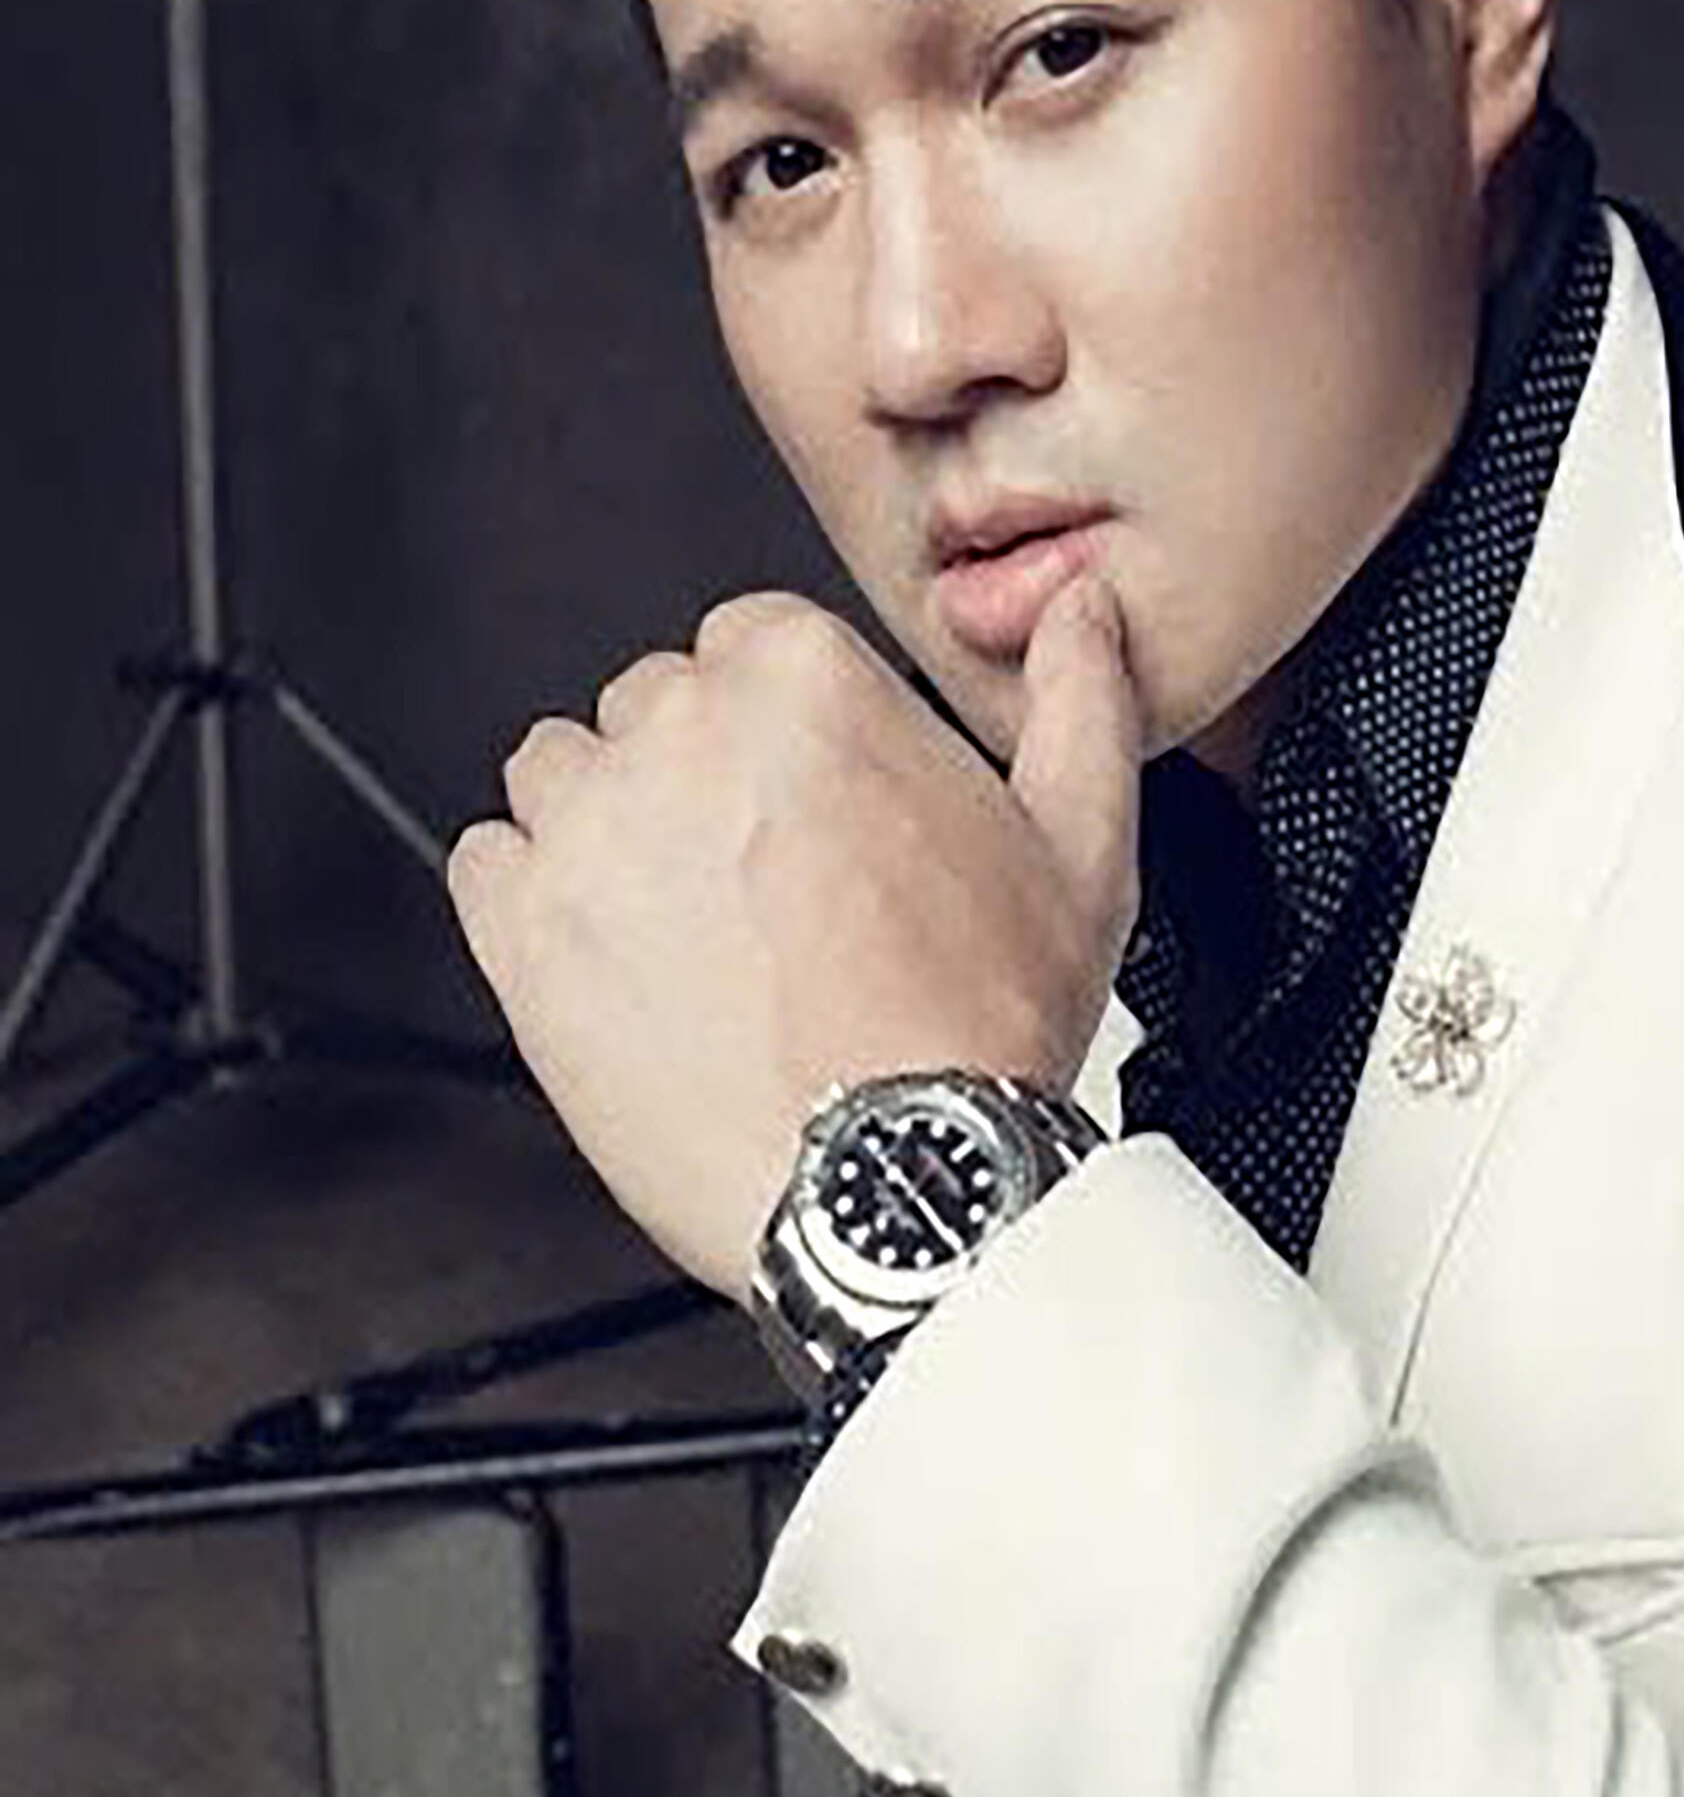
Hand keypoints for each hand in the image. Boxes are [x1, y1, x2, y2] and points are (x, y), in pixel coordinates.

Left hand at [449, 577, 1141, 1300]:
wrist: (893, 1180)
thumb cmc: (980, 1026)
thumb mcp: (1083, 847)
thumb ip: (1082, 700)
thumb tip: (1077, 617)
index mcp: (807, 684)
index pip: (752, 639)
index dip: (790, 726)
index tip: (815, 795)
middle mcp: (682, 734)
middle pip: (653, 704)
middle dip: (702, 775)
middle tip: (769, 879)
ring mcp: (590, 829)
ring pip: (560, 774)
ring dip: (611, 829)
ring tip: (694, 925)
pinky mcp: (519, 928)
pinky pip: (486, 864)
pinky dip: (537, 904)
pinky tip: (627, 963)